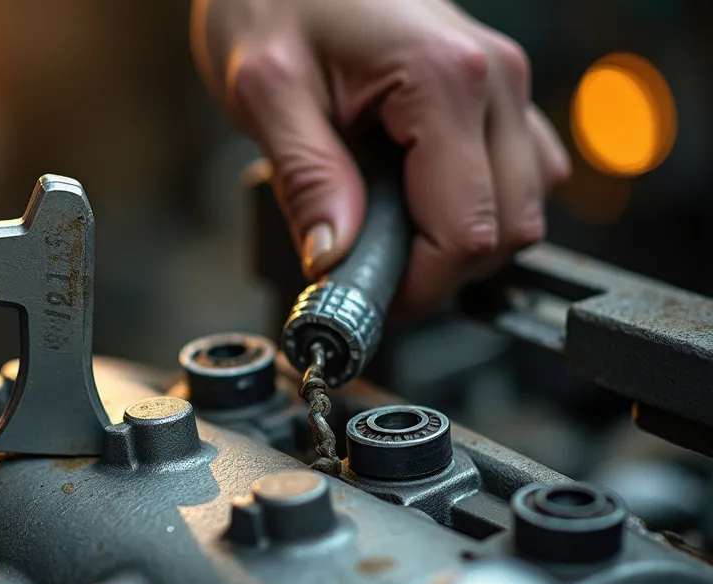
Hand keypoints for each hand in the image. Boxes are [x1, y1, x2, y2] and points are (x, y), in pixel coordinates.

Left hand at [192, 0, 570, 314]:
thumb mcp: (266, 91)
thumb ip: (306, 179)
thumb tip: (333, 260)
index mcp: (445, 79)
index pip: (467, 230)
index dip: (419, 284)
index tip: (366, 296)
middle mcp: (495, 79)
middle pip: (510, 228)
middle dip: (442, 269)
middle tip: (367, 270)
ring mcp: (505, 84)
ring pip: (524, 206)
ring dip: (462, 240)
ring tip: (383, 228)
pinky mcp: (497, 92)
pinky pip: (519, 174)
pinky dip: (475, 205)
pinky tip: (412, 200)